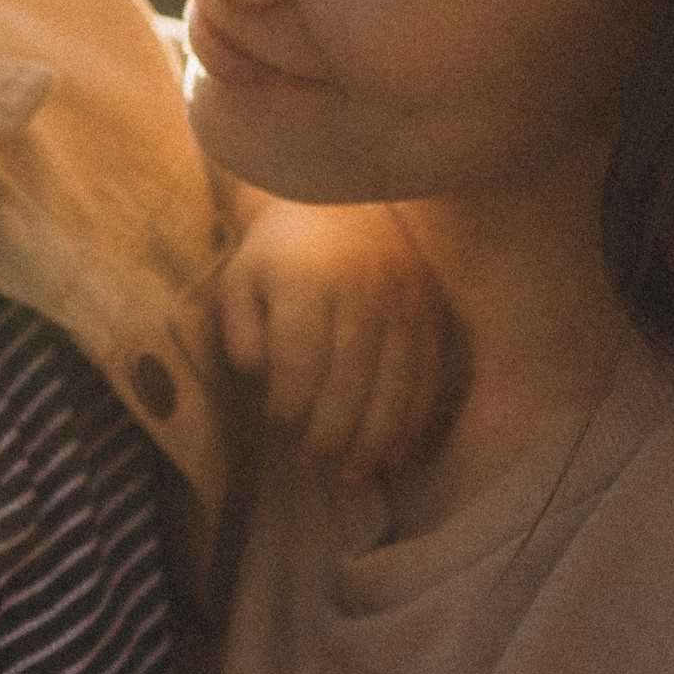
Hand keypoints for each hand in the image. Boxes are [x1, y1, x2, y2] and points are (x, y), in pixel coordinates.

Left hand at [218, 198, 447, 482]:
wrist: (340, 199)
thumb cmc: (279, 254)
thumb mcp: (242, 281)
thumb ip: (242, 331)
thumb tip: (265, 376)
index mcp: (308, 276)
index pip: (301, 356)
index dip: (289, 402)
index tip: (277, 424)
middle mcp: (364, 285)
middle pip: (352, 378)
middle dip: (331, 433)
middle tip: (311, 465)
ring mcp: (405, 298)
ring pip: (396, 383)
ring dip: (374, 439)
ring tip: (352, 474)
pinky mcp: (431, 310)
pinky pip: (427, 375)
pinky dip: (411, 421)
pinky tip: (393, 454)